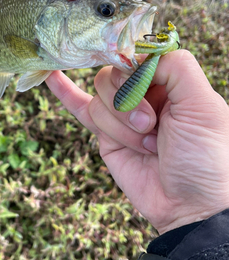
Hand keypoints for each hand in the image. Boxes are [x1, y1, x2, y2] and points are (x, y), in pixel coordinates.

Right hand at [46, 50, 228, 233]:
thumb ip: (175, 66)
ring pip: (99, 100)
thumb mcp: (202, 104)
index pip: (136, 56)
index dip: (133, 69)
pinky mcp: (106, 137)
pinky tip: (52, 77)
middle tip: (151, 124)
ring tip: (147, 145)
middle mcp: (144, 94)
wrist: (191, 206)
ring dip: (121, 125)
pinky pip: (81, 110)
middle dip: (128, 102)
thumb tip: (138, 53)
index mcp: (169, 82)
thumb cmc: (207, 156)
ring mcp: (122, 116)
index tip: (139, 82)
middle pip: (112, 76)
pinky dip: (65, 93)